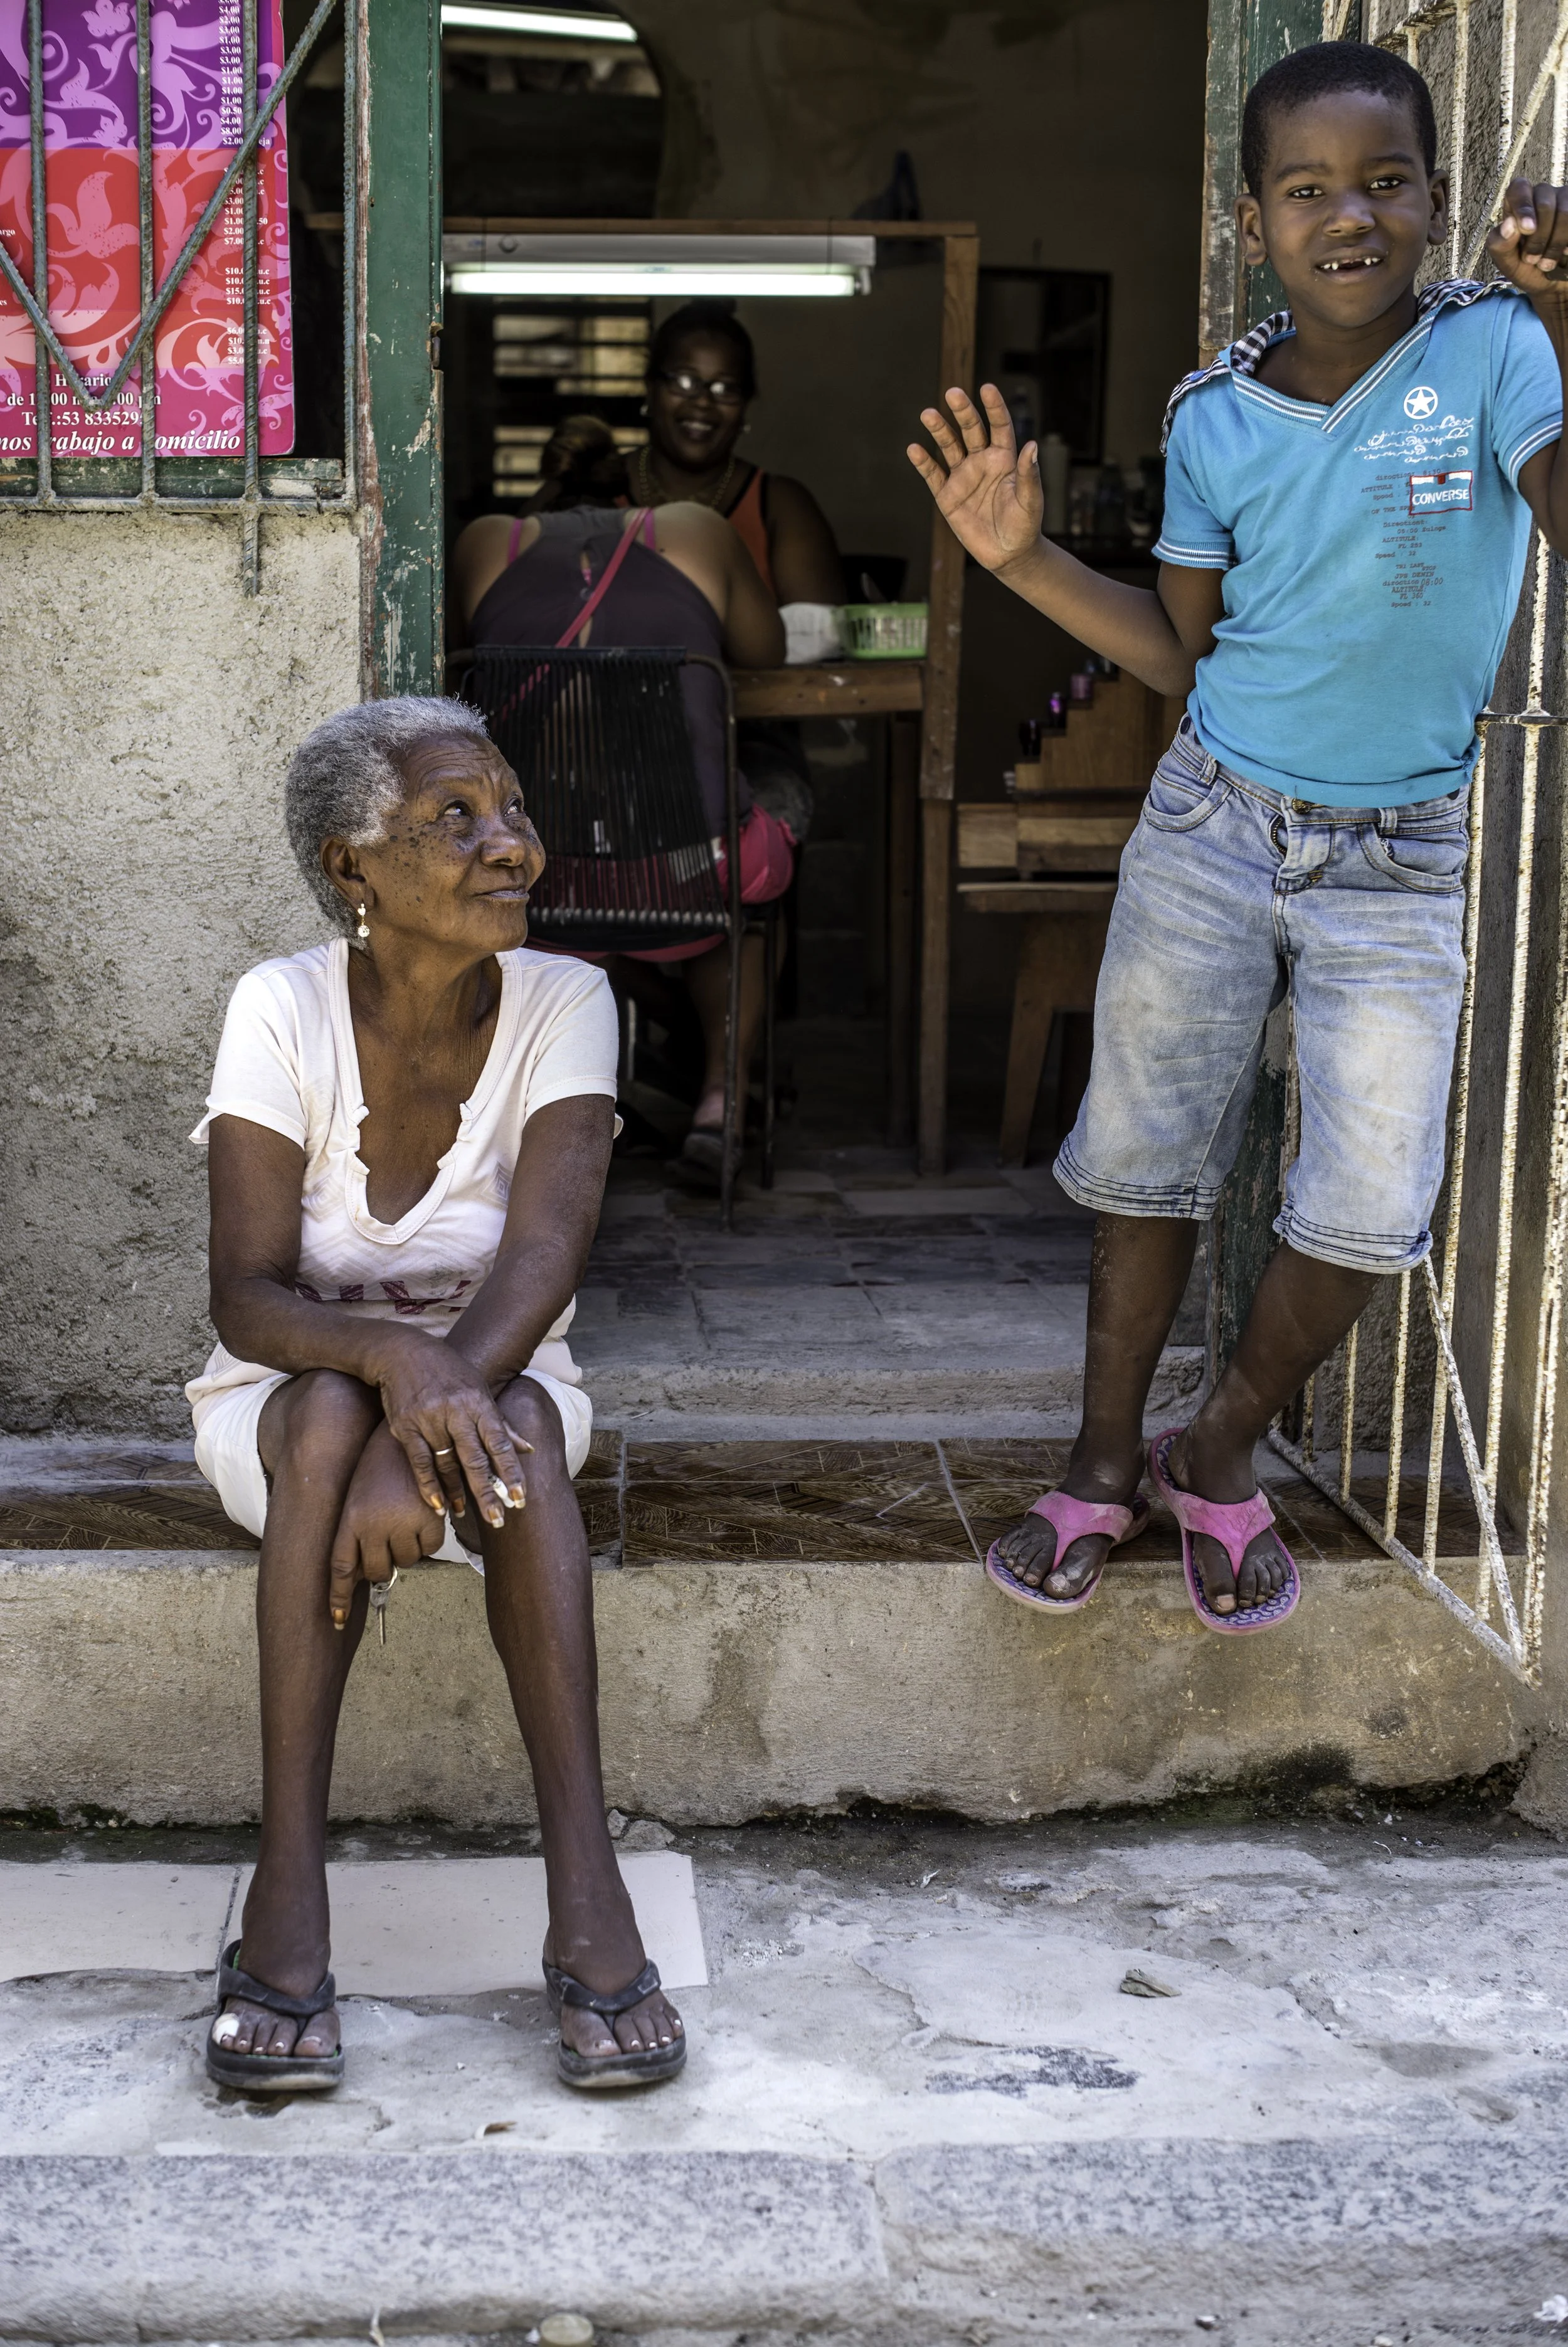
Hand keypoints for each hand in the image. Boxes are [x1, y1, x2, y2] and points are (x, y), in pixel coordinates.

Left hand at [327, 1421, 451, 1627]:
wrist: (404, 1431)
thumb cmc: (378, 1465)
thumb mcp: (359, 1497)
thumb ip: (358, 1533)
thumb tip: (365, 1573)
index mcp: (349, 1520)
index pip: (341, 1569)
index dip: (337, 1597)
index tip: (336, 1622)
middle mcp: (372, 1525)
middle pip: (377, 1570)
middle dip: (383, 1564)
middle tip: (390, 1542)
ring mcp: (401, 1522)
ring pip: (406, 1561)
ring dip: (407, 1548)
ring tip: (406, 1518)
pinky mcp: (429, 1518)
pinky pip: (429, 1548)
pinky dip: (428, 1538)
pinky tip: (425, 1515)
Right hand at [369, 1329, 530, 1534]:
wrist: (403, 1352)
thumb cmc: (448, 1372)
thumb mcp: (479, 1390)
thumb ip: (501, 1424)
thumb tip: (528, 1449)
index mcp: (479, 1404)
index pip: (499, 1443)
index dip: (511, 1472)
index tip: (521, 1497)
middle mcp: (456, 1413)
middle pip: (475, 1459)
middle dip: (487, 1492)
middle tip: (498, 1519)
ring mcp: (430, 1420)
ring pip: (447, 1464)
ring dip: (457, 1493)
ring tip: (466, 1515)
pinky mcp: (406, 1427)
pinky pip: (420, 1462)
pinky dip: (429, 1486)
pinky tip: (438, 1505)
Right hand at [906, 383, 1044, 575]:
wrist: (1007, 554)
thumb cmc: (1024, 525)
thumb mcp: (1031, 500)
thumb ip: (1029, 474)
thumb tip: (1032, 445)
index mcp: (1005, 458)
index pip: (999, 426)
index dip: (994, 407)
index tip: (987, 389)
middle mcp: (982, 461)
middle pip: (971, 430)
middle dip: (962, 411)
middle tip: (953, 393)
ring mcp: (963, 477)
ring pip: (949, 446)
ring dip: (939, 430)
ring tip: (928, 414)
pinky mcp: (947, 495)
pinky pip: (933, 475)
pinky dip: (924, 463)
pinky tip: (914, 449)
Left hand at [1488, 177, 1567, 298]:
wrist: (1552, 283)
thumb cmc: (1527, 269)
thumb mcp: (1507, 262)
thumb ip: (1499, 244)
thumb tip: (1509, 225)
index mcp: (1518, 204)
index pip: (1519, 188)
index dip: (1523, 206)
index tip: (1526, 230)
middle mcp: (1543, 196)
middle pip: (1545, 204)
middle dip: (1539, 238)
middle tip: (1532, 260)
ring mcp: (1565, 200)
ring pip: (1565, 212)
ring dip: (1556, 244)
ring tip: (1547, 263)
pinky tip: (1565, 254)